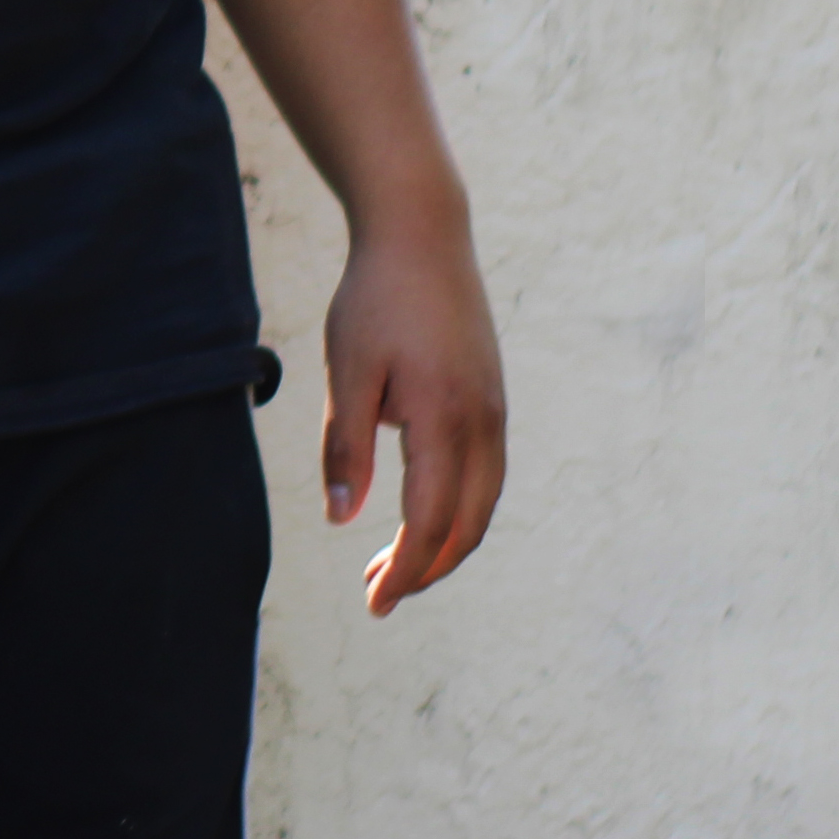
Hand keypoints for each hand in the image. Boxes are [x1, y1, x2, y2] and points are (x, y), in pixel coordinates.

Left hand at [321, 208, 505, 609]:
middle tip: (376, 595)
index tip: (375, 603)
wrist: (423, 236)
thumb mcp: (347, 370)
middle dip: (425, 569)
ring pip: (483, 505)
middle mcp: (483, 424)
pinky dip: (459, 510)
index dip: (405, 569)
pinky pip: (485, 475)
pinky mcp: (494, 400)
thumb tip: (343, 520)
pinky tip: (421, 514)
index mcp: (444, 420)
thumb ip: (346, 447)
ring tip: (393, 564)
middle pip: (466, 526)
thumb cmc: (374, 299)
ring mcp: (496, 413)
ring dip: (444, 543)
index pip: (430, 521)